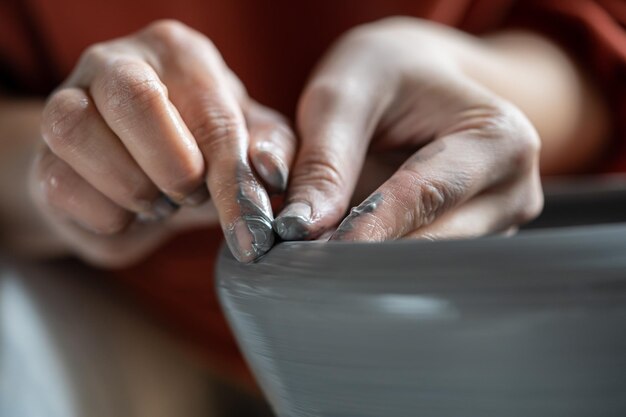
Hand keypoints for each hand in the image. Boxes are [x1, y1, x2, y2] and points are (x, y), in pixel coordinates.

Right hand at [32, 20, 294, 265]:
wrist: (140, 172)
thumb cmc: (203, 150)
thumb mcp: (249, 143)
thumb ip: (269, 151)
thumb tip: (270, 172)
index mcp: (179, 53)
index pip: (212, 116)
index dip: (233, 182)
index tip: (250, 232)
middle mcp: (117, 61)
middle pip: (134, 99)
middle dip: (174, 169)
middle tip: (191, 194)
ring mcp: (68, 100)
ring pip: (77, 131)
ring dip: (133, 189)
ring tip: (159, 200)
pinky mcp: (44, 151)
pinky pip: (61, 183)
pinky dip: (106, 214)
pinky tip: (128, 210)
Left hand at [274, 18, 542, 241]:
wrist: (421, 78)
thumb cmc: (388, 73)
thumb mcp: (346, 94)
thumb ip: (325, 159)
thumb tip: (302, 227)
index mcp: (500, 140)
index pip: (425, 196)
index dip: (367, 227)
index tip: (315, 253)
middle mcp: (512, 190)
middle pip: (433, 241)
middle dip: (367, 252)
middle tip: (304, 260)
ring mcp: (497, 223)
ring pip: (428, 263)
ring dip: (372, 262)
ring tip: (320, 252)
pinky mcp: (473, 240)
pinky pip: (425, 263)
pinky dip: (382, 260)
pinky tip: (348, 249)